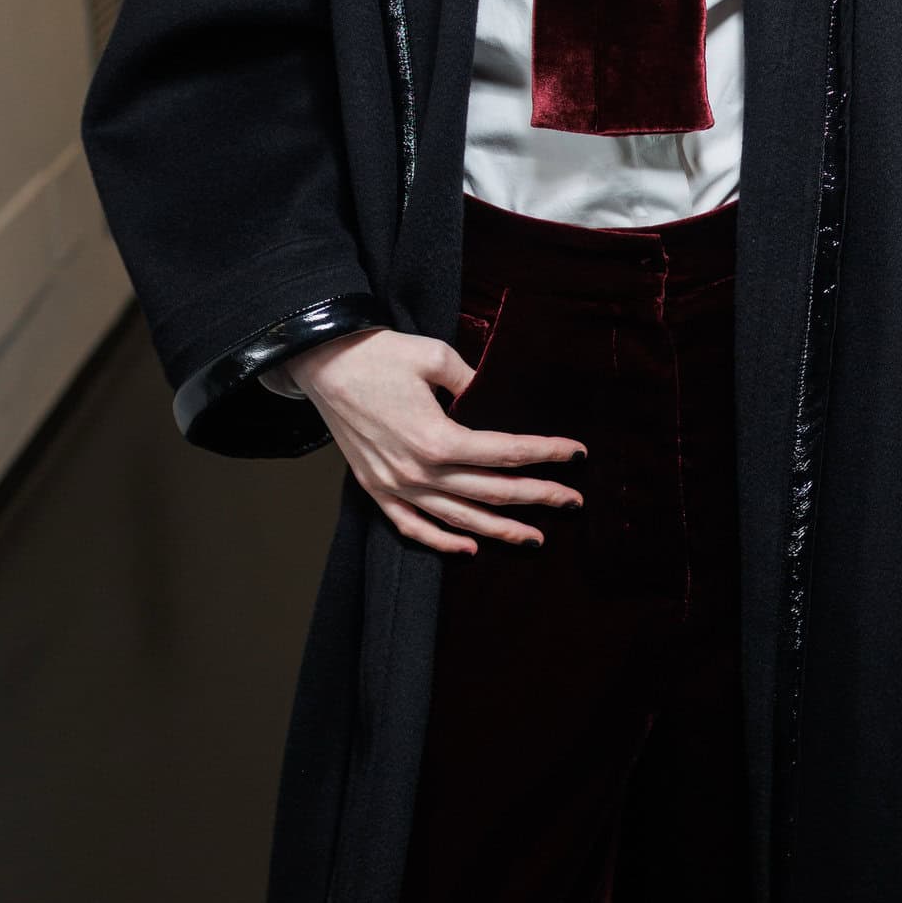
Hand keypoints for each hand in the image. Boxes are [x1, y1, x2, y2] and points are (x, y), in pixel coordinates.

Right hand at [281, 327, 585, 554]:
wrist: (324, 363)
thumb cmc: (380, 354)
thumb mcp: (436, 356)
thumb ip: (473, 380)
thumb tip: (494, 393)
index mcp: (439, 438)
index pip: (507, 453)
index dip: (546, 453)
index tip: (577, 453)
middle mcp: (420, 471)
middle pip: (492, 492)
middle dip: (538, 496)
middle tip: (574, 502)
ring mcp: (396, 485)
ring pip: (459, 519)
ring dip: (500, 530)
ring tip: (536, 537)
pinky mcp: (377, 488)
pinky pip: (413, 526)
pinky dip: (442, 541)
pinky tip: (470, 548)